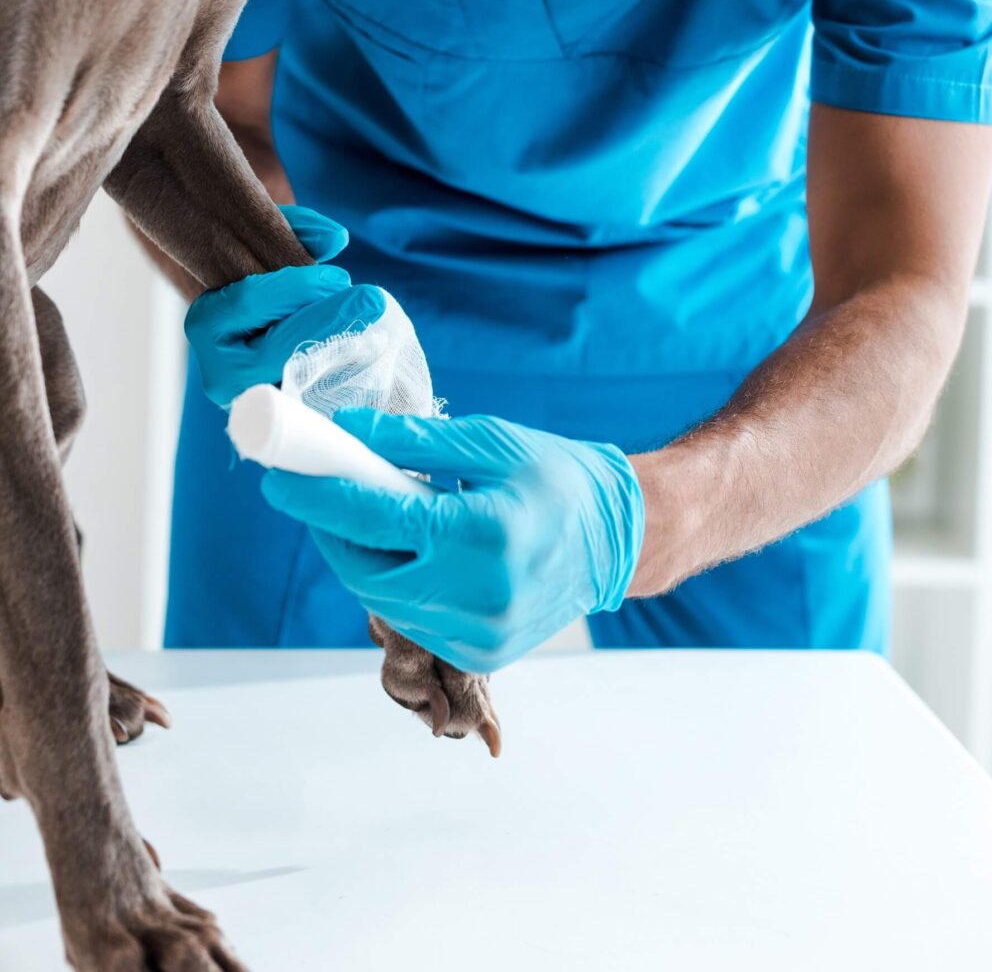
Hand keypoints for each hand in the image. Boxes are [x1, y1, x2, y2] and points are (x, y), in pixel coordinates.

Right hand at [185, 204, 384, 405]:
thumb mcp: (265, 245)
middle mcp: (221, 371)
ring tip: (376, 327)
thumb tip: (337, 238)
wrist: (246, 329)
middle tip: (373, 299)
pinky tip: (369, 353)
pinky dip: (342, 374)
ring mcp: (252, 400)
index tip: (341, 277)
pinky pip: (315, 397)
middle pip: (279, 347)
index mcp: (205, 324)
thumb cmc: (254, 278)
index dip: (298, 288)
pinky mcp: (281, 414)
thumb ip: (297, 230)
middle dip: (329, 322)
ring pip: (299, 376)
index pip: (251, 301)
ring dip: (341, 350)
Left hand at [260, 410, 644, 672]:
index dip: (316, 495)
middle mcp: (478, 595)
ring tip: (372, 518)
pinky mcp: (481, 654)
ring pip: (382, 599)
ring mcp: (480, 635)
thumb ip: (414, 439)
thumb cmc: (560, 479)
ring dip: (361, 559)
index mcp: (483, 534)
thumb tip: (347, 431)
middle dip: (331, 531)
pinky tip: (411, 554)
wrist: (619, 539)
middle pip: (365, 570)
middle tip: (322, 492)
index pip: (373, 519)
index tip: (278, 474)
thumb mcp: (492, 441)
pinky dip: (396, 585)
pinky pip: (412, 618)